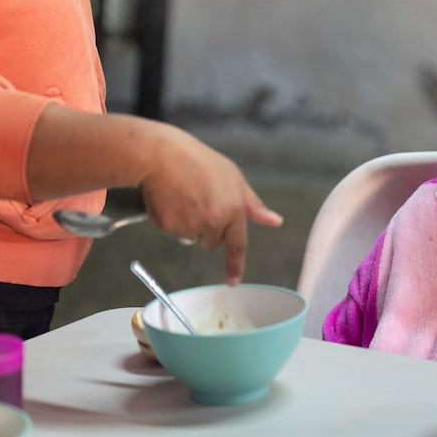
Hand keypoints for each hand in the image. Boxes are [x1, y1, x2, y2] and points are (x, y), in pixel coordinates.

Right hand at [137, 127, 282, 283]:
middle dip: (206, 227)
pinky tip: (169, 199)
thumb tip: (275, 220)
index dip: (235, 265)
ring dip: (187, 224)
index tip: (233, 281)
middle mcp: (214, 220)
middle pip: (211, 241)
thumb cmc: (196, 161)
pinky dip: (168, 219)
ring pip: (191, 237)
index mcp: (234, 208)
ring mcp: (191, 225)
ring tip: (183, 195)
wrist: (162, 155)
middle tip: (198, 199)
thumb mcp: (234, 177)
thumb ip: (253, 205)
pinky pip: (171, 232)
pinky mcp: (169, 226)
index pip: (238, 244)